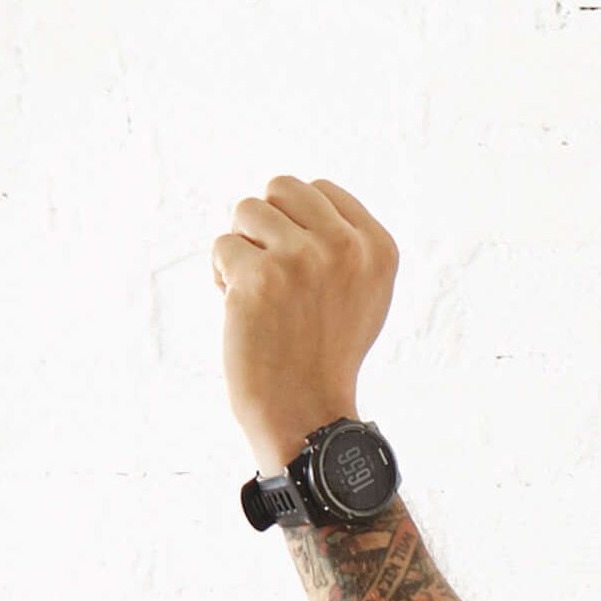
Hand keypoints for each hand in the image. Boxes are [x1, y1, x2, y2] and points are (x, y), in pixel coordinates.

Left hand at [210, 176, 396, 469]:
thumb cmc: (328, 354)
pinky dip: (222, 277)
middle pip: (282, 188)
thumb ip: (345, 242)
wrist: (308, 412)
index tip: (301, 268)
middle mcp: (345, 247)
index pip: (320, 190)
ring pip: (246, 210)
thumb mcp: (363, 292)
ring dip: (242, 249)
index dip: (297, 223)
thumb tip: (303, 193)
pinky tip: (241, 310)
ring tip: (259, 292)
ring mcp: (303, 259)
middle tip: (273, 273)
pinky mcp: (259, 277)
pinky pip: (223, 247)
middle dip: (266, 226)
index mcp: (378, 247)